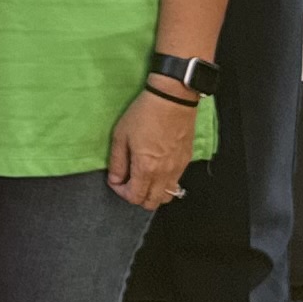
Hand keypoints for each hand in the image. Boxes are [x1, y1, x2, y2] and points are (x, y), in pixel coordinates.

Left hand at [108, 85, 198, 209]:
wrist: (172, 99)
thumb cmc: (145, 113)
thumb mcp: (121, 135)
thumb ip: (117, 162)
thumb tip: (115, 178)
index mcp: (147, 168)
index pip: (135, 197)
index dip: (121, 192)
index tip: (116, 180)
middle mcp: (165, 173)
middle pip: (152, 202)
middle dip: (138, 196)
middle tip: (129, 181)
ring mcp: (178, 168)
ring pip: (167, 195)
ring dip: (153, 192)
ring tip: (144, 178)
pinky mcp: (186, 160)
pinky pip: (176, 181)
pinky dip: (165, 182)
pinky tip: (157, 168)